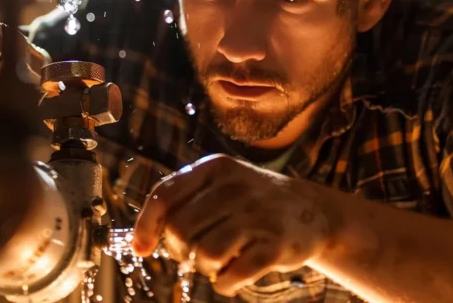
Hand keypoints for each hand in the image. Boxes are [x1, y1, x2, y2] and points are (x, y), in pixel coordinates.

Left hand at [131, 154, 336, 296]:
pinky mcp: (277, 244)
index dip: (146, 226)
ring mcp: (258, 215)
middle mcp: (235, 187)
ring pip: (206, 254)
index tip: (142, 249)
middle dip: (181, 252)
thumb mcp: (220, 184)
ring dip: (205, 268)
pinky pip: (234, 274)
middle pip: (181, 231)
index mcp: (215, 168)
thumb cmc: (251, 202)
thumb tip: (140, 242)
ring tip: (217, 263)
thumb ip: (183, 202)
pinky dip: (226, 284)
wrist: (312, 211)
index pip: (165, 196)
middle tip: (194, 254)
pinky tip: (231, 278)